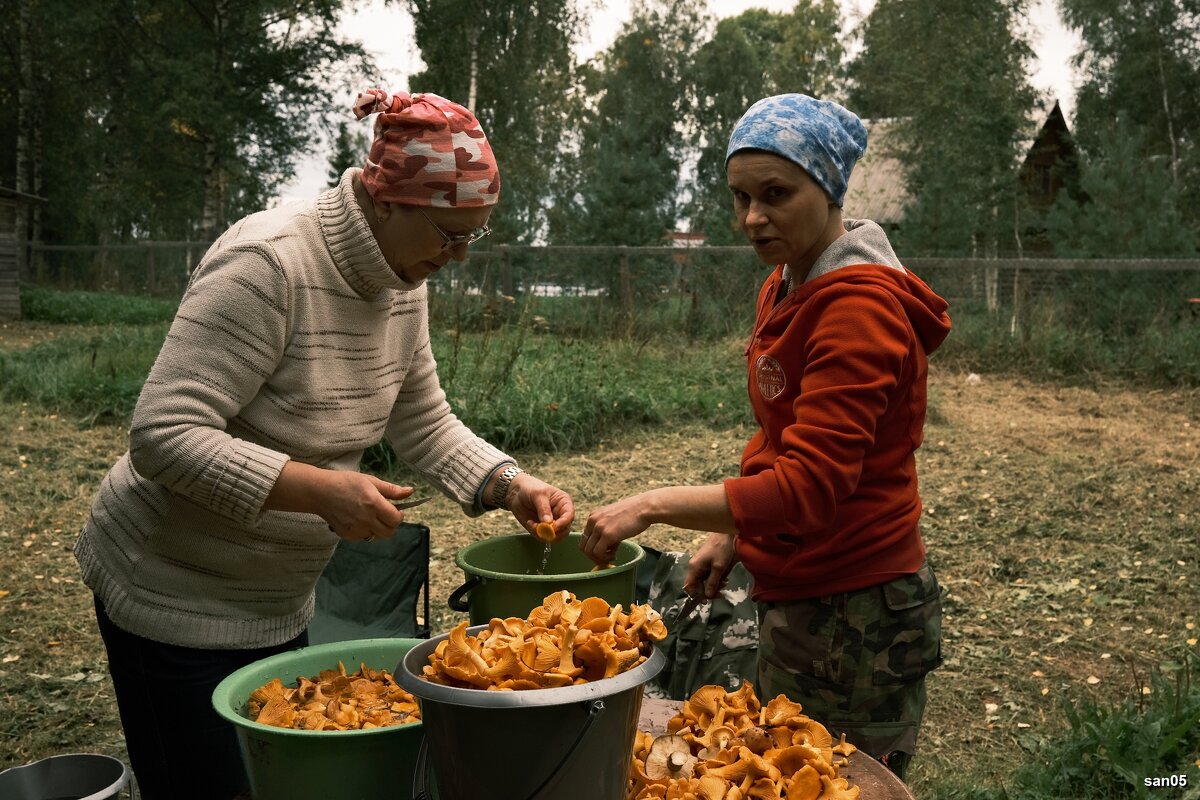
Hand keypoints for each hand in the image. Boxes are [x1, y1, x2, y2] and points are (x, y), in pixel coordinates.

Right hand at [266, 461, 415, 542]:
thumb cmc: (345, 482)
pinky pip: (363, 538)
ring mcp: (356, 529)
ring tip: (367, 515)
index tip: (393, 509)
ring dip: (377, 528)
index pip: (396, 519)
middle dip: (390, 524)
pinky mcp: (347, 535)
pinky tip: (357, 519)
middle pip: (389, 532)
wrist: (319, 491)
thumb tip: (410, 492)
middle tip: (383, 513)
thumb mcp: (370, 481)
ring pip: (376, 536)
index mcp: (373, 504)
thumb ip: (391, 490)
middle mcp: (366, 519)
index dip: (398, 515)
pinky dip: (365, 531)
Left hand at [506, 473, 574, 541]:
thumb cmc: (531, 488)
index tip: (552, 526)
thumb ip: (543, 508)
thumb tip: (548, 523)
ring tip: (532, 523)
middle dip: (552, 532)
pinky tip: (530, 523)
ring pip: (555, 537)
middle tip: (540, 527)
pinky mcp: (543, 529)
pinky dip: (536, 533)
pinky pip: (543, 538)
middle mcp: (561, 515)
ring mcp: (552, 524)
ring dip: (542, 534)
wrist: (517, 493)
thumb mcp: (538, 494)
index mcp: (564, 503)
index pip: (569, 516)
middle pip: (565, 530)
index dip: (563, 523)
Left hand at [580, 494, 650, 564]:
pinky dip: (604, 558)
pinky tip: (614, 555)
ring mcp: (599, 527)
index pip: (584, 538)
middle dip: (593, 556)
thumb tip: (606, 548)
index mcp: (593, 516)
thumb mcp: (614, 519)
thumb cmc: (634, 514)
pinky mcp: (607, 535)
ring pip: (588, 551)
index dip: (593, 548)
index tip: (603, 552)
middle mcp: (593, 521)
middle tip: (606, 558)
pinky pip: (598, 553)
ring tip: (612, 556)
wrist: (645, 508)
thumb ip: (606, 530)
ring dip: (599, 558)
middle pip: (583, 546)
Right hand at [685, 533, 737, 598]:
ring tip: (725, 583)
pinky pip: (709, 575)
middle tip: (721, 592)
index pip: (689, 587)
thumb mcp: (719, 568)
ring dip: (714, 585)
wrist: (726, 534)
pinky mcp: (707, 563)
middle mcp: (695, 567)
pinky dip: (716, 579)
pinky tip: (724, 578)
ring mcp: (701, 565)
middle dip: (709, 590)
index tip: (706, 601)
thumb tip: (707, 596)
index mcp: (694, 568)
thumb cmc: (721, 549)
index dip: (695, 596)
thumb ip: (712, 582)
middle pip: (698, 585)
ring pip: (704, 581)